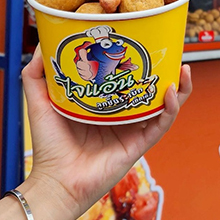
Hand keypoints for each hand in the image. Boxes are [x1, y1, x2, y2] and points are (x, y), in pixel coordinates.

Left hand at [20, 46, 191, 219]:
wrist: (55, 180)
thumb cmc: (48, 146)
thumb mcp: (40, 100)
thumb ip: (37, 74)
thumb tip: (41, 46)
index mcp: (103, 104)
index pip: (125, 78)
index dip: (137, 61)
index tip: (141, 40)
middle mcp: (122, 115)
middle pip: (150, 89)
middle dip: (163, 70)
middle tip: (169, 50)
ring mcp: (133, 129)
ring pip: (164, 105)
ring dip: (178, 86)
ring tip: (182, 67)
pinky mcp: (140, 144)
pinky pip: (162, 123)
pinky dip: (171, 107)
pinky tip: (170, 90)